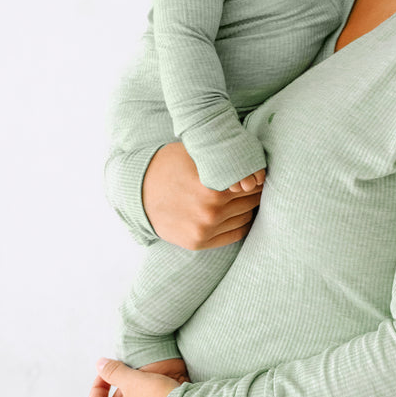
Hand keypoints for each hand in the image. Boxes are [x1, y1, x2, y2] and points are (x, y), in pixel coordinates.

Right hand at [142, 142, 260, 249]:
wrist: (138, 191)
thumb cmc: (169, 165)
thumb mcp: (194, 154)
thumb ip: (223, 159)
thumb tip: (253, 159)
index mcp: (211, 188)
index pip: (251, 183)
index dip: (256, 175)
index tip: (257, 171)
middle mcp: (210, 212)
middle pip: (250, 200)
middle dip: (254, 190)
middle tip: (254, 182)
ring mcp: (204, 230)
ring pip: (245, 217)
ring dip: (248, 206)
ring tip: (244, 195)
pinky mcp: (198, 242)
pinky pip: (235, 234)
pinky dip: (240, 222)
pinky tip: (238, 212)